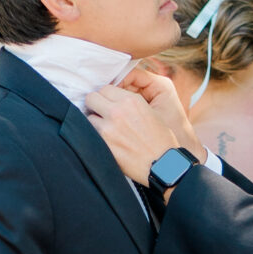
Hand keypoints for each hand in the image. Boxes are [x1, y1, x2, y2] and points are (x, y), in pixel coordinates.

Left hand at [86, 74, 204, 182]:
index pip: (106, 88)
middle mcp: (117, 111)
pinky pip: (91, 135)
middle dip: (95, 104)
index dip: (106, 96)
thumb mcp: (151, 112)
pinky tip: (106, 141)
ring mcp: (108, 128)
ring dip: (95, 122)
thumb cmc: (161, 140)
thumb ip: (131, 103)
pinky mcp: (103, 144)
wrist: (164, 164)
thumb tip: (114, 100)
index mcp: (132, 100)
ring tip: (106, 131)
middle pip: (92, 98)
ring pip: (89, 117)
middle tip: (101, 113)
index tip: (108, 103)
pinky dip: (96, 137)